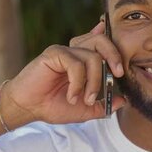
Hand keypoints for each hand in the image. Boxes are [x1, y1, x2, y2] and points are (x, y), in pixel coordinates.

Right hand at [4, 21, 125, 124]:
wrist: (28, 108)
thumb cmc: (53, 106)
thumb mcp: (84, 109)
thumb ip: (103, 105)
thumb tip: (123, 101)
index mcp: (83, 60)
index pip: (103, 44)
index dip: (114, 45)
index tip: (122, 61)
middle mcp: (75, 51)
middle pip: (102, 41)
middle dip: (115, 56)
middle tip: (118, 75)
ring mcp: (65, 51)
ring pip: (93, 57)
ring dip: (94, 81)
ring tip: (86, 99)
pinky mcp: (54, 54)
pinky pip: (76, 64)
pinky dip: (78, 83)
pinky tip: (71, 96)